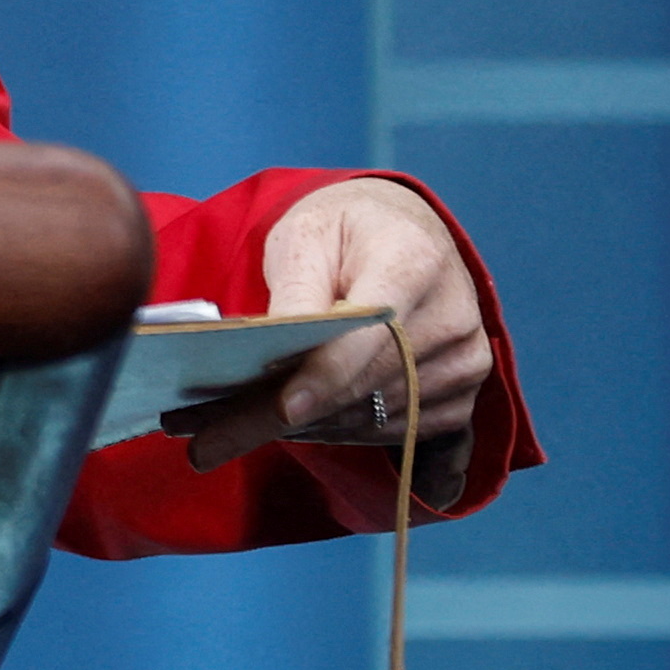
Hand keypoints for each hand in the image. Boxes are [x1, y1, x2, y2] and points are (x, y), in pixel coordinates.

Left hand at [163, 178, 488, 503]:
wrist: (402, 232)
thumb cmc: (344, 230)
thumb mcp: (305, 236)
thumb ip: (296, 292)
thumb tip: (271, 348)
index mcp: (414, 261)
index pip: (370, 332)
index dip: (324, 375)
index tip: (281, 410)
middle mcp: (453, 316)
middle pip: (367, 384)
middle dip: (282, 416)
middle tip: (204, 438)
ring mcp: (466, 360)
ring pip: (375, 416)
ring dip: (303, 429)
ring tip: (223, 433)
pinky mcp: (463, 394)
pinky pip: (395, 432)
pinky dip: (336, 431)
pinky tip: (289, 425)